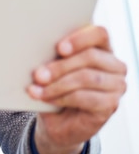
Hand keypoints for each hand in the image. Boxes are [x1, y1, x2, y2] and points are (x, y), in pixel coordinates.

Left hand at [27, 25, 126, 153]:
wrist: (59, 118)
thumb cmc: (56, 84)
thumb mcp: (53, 66)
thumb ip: (54, 55)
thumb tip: (36, 49)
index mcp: (102, 47)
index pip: (99, 34)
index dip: (80, 39)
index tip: (60, 48)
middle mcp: (114, 65)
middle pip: (90, 57)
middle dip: (60, 66)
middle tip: (38, 75)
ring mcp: (116, 85)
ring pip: (86, 77)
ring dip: (56, 84)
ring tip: (36, 89)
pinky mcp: (111, 104)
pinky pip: (85, 97)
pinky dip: (61, 97)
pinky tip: (46, 98)